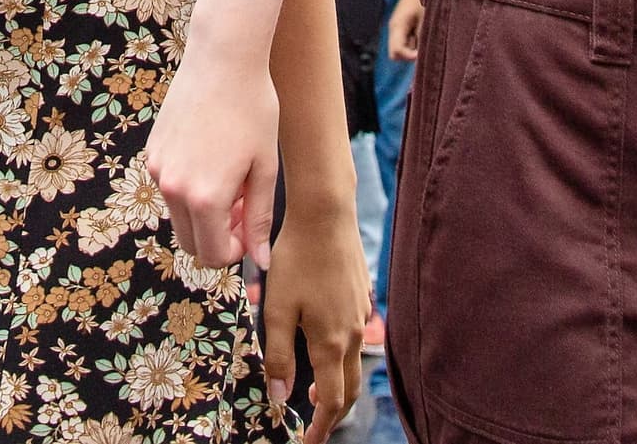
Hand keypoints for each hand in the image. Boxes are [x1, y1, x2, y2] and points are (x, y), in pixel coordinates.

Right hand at [144, 45, 282, 273]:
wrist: (223, 59)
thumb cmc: (253, 110)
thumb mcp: (264, 168)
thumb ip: (259, 219)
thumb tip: (261, 262)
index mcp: (205, 198)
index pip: (214, 255)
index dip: (236, 250)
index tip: (250, 227)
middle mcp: (174, 188)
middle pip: (191, 243)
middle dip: (219, 236)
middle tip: (244, 205)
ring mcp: (159, 169)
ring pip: (180, 217)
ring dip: (204, 213)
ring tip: (232, 178)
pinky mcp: (153, 152)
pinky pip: (170, 189)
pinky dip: (190, 189)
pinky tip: (212, 157)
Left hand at [257, 186, 368, 442]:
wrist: (326, 215)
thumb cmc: (296, 259)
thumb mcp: (277, 308)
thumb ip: (279, 355)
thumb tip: (280, 397)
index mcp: (330, 342)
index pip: (331, 401)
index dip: (320, 428)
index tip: (308, 442)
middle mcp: (351, 334)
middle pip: (347, 389)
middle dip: (333, 414)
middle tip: (314, 428)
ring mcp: (359, 315)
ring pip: (352, 364)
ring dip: (337, 386)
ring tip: (315, 394)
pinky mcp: (360, 298)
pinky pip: (355, 339)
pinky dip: (342, 359)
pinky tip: (326, 349)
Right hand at [385, 0, 425, 64]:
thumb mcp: (425, 18)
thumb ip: (422, 37)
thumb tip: (422, 55)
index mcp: (397, 27)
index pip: (396, 53)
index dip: (410, 57)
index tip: (423, 53)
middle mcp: (394, 29)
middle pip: (396, 54)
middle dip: (410, 55)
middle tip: (425, 44)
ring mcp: (398, 27)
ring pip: (403, 48)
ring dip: (415, 47)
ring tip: (427, 32)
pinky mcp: (404, 25)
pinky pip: (408, 40)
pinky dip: (417, 40)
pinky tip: (425, 28)